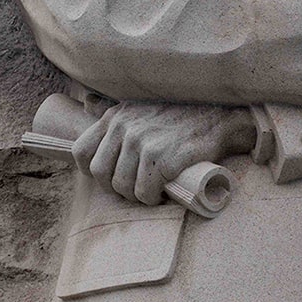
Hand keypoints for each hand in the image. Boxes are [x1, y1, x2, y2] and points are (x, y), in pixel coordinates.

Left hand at [71, 102, 255, 204]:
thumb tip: (87, 102)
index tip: (109, 178)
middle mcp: (125, 127)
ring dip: (138, 195)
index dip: (91, 172)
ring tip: (153, 189)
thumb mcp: (140, 103)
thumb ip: (114, 107)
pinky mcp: (162, 158)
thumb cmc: (180, 113)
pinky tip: (165, 191)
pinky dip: (153, 198)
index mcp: (116, 116)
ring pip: (123, 187)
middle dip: (116, 188)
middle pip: (101, 174)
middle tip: (137, 187)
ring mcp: (143, 142)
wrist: (219, 115)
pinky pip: (145, 192)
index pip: (82, 151)